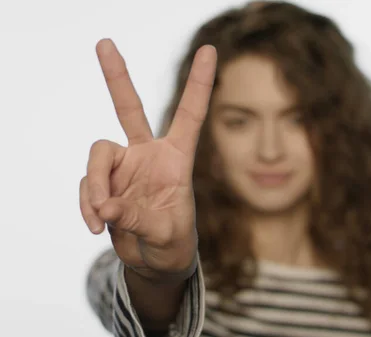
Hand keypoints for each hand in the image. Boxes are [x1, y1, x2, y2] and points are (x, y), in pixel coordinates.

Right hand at [79, 39, 216, 282]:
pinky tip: (97, 226)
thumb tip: (106, 205)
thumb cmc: (173, 244)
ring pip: (98, 156)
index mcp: (177, 158)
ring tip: (103, 217)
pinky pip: (88, 185)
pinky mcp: (104, 183)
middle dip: (116, 76)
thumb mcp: (167, 235)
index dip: (199, 83)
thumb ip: (140, 219)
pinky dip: (87, 205)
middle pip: (128, 108)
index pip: (190, 115)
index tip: (209, 50)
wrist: (154, 261)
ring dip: (95, 186)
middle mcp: (148, 154)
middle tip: (104, 42)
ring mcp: (124, 167)